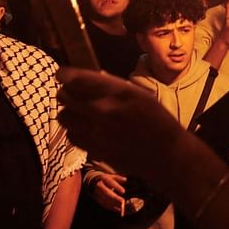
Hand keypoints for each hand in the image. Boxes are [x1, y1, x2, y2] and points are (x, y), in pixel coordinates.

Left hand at [58, 68, 185, 187]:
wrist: (166, 153)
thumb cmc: (157, 119)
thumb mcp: (140, 94)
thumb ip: (113, 86)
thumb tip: (89, 78)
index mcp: (119, 92)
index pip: (77, 79)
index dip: (65, 75)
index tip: (63, 74)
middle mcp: (105, 110)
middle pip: (64, 96)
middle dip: (67, 92)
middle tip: (73, 93)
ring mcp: (97, 132)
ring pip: (63, 116)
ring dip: (69, 111)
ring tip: (80, 112)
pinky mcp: (94, 149)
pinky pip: (71, 135)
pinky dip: (75, 129)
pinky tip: (87, 128)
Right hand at [89, 172, 127, 214]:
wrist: (92, 183)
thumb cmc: (105, 179)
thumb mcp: (111, 176)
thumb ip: (118, 178)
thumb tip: (125, 179)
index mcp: (103, 179)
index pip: (110, 183)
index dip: (117, 187)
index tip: (123, 191)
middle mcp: (99, 187)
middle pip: (107, 193)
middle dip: (115, 198)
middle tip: (122, 201)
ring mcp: (97, 193)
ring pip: (105, 200)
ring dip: (113, 204)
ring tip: (122, 207)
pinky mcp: (97, 199)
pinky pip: (104, 204)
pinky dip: (111, 208)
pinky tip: (118, 210)